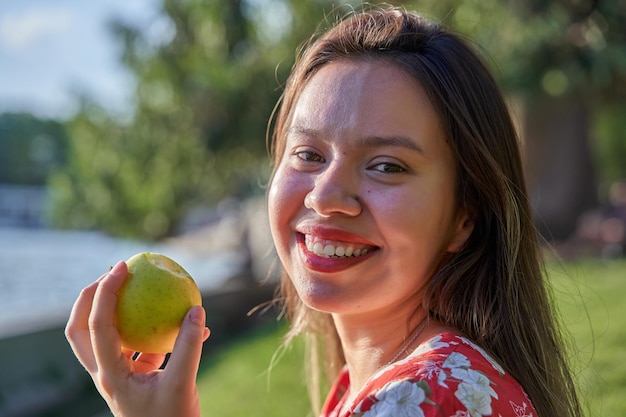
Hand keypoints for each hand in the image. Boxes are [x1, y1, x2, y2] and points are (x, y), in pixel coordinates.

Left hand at [65, 261, 210, 416]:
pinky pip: (139, 345)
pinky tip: (183, 321)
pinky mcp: (136, 376)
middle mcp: (107, 372)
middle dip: (89, 298)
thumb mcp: (183, 382)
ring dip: (114, 310)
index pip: (98, 326)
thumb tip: (196, 308)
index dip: (105, 292)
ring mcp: (119, 374)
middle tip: (112, 274)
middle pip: (81, 330)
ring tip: (136, 286)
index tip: (122, 267)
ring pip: (104, 337)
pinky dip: (153, 329)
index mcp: (110, 374)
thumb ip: (188, 345)